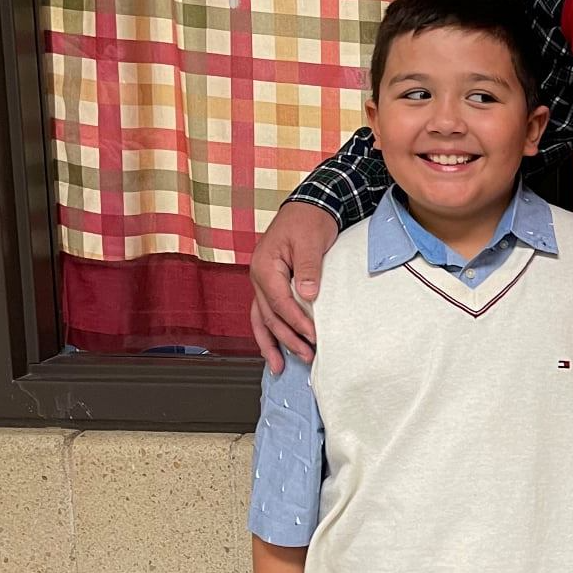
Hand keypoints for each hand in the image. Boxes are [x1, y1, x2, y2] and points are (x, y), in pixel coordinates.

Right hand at [248, 203, 336, 372]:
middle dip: (287, 339)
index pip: (280, 302)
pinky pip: (265, 313)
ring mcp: (261, 282)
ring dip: (272, 343)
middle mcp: (258, 277)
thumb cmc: (309, 220)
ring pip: (261, 319)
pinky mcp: (270, 285)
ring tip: (280, 367)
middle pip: (269, 316)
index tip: (314, 336)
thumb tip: (308, 296)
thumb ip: (309, 269)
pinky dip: (269, 332)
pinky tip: (274, 349)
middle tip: (308, 356)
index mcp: (265, 266)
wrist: (309, 205)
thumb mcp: (312, 241)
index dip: (297, 322)